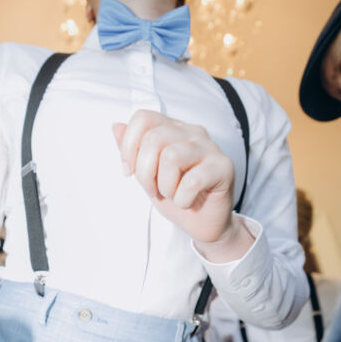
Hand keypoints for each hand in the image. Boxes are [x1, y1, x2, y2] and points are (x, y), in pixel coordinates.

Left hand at [113, 110, 253, 260]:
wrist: (203, 223)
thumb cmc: (177, 196)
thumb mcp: (147, 175)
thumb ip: (133, 151)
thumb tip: (116, 127)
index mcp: (173, 129)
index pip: (143, 118)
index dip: (129, 146)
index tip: (130, 171)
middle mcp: (192, 132)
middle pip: (154, 138)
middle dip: (145, 173)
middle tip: (154, 190)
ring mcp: (210, 148)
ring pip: (172, 156)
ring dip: (166, 186)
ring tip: (173, 194)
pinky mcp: (224, 167)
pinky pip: (192, 181)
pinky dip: (183, 199)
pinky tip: (188, 202)